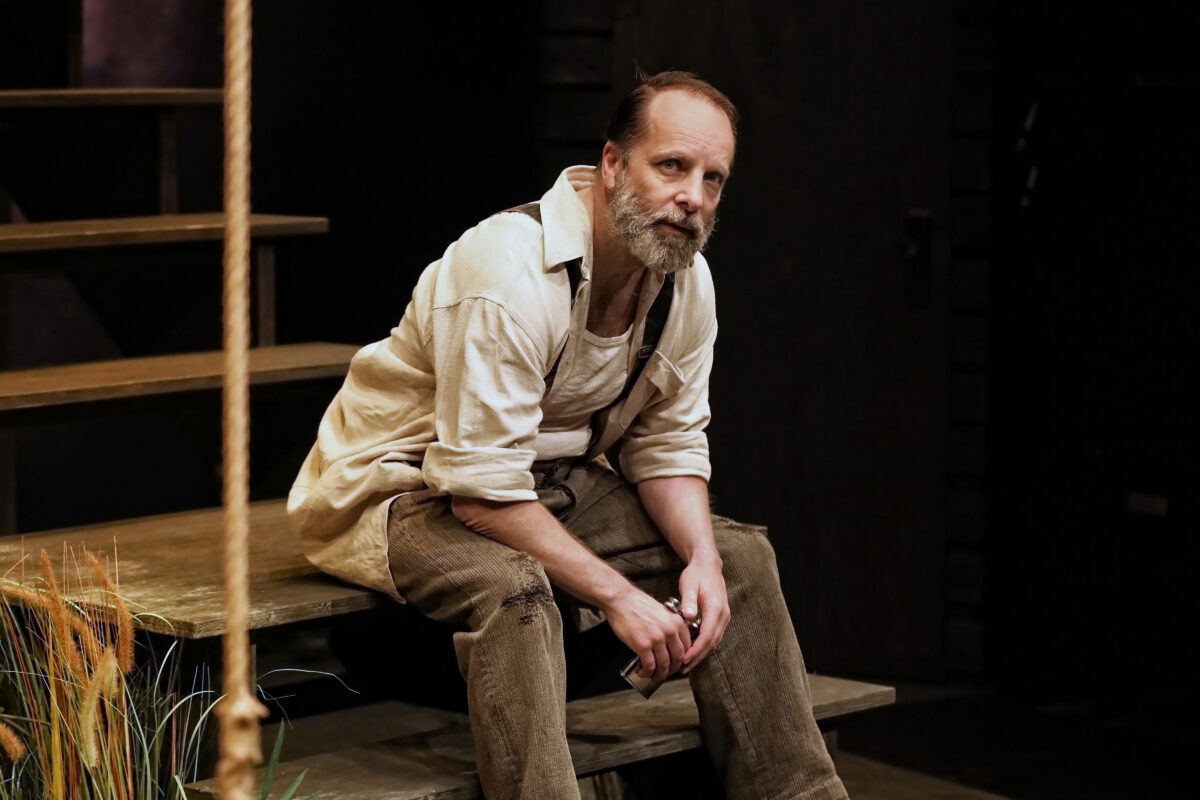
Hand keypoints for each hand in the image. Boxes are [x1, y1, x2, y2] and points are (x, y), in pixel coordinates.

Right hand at [605, 588, 693, 682]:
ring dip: (659, 674)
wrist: (621, 599)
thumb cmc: (638, 604)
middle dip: (672, 670)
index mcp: (677, 622)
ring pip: (664, 665)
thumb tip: (671, 645)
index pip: (687, 648)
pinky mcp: (643, 645)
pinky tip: (642, 672)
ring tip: (653, 676)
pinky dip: (646, 672)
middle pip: (678, 659)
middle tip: (665, 672)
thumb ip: (670, 626)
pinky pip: (649, 665)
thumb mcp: (663, 612)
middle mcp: (670, 631)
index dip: (681, 660)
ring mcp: (657, 639)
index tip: (675, 664)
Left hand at [677, 555, 728, 672]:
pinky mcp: (721, 617)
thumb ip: (688, 601)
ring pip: (714, 641)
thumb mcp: (688, 585)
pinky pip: (714, 635)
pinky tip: (693, 651)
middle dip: (698, 656)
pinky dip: (704, 645)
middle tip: (683, 667)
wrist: (708, 565)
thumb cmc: (696, 575)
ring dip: (701, 653)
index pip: (707, 635)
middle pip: (712, 642)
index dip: (696, 650)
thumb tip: (689, 617)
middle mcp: (723, 615)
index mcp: (715, 608)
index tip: (684, 659)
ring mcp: (724, 616)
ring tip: (686, 664)